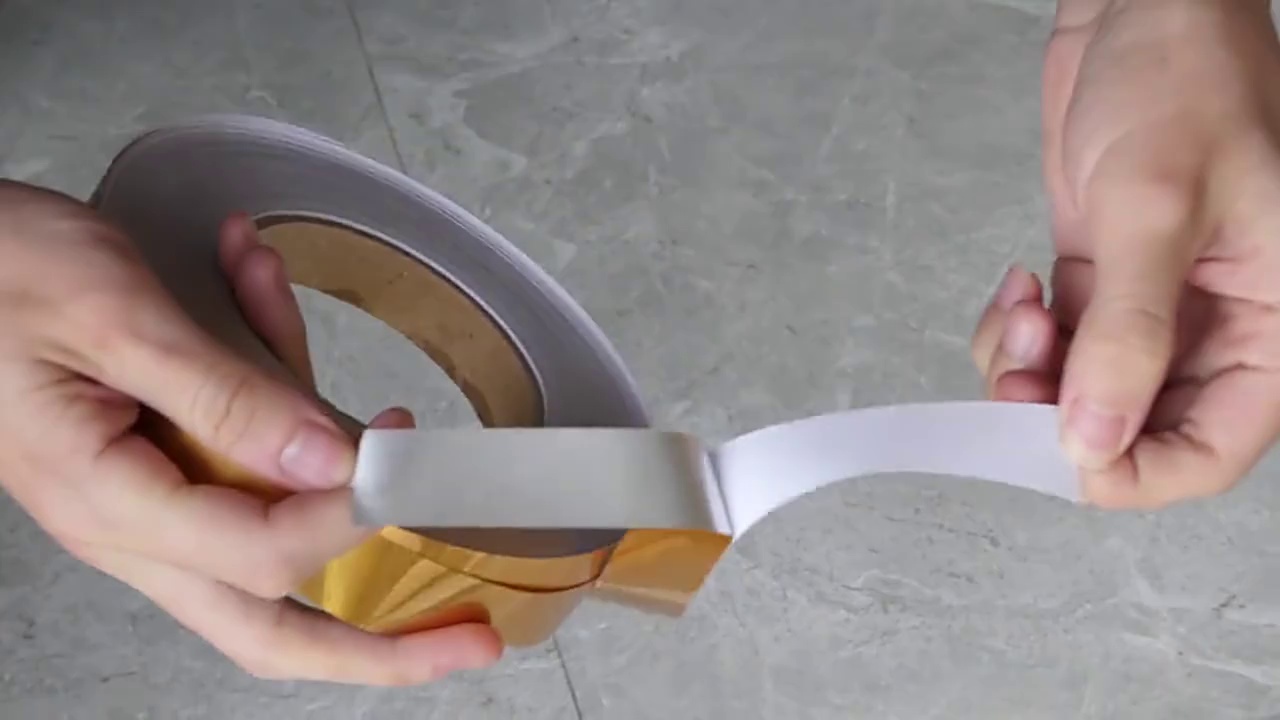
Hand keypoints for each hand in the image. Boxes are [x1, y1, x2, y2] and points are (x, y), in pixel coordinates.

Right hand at [0, 180, 501, 682]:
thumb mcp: (116, 318)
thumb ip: (223, 397)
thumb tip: (330, 461)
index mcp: (111, 500)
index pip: (262, 553)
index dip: (348, 519)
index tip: (408, 465)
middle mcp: (133, 525)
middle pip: (268, 624)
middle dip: (376, 644)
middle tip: (470, 644)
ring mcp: (147, 504)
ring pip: (266, 549)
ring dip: (322, 464)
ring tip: (301, 324)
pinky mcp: (159, 468)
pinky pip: (242, 461)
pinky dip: (269, 381)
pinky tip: (250, 280)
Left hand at [972, 0, 1279, 507]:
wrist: (1143, 11)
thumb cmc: (1185, 82)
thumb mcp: (1157, 209)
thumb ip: (1128, 332)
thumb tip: (1094, 439)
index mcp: (1271, 328)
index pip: (1207, 450)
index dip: (1132, 472)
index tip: (1056, 453)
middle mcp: (1216, 331)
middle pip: (1133, 429)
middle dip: (1061, 414)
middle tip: (1017, 374)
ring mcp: (1156, 310)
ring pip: (1080, 392)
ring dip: (1030, 372)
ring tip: (1024, 305)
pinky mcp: (1105, 283)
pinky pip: (1052, 347)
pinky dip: (1019, 335)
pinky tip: (1022, 281)